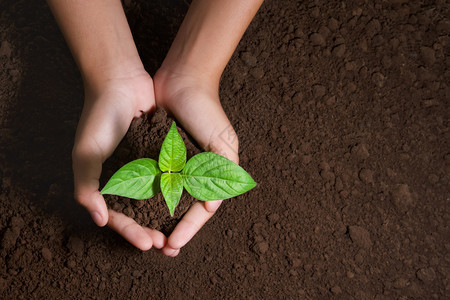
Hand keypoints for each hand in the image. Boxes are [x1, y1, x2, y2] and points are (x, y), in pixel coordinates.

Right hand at [72, 71, 165, 250]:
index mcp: (105, 182)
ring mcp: (144, 167)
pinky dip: (177, 192)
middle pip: (139, 213)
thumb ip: (87, 187)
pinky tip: (189, 204)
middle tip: (165, 246)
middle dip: (151, 230)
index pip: (117, 216)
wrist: (121, 83)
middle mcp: (126, 178)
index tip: (147, 244)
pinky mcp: (161, 154)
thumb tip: (99, 220)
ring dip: (166, 217)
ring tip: (178, 232)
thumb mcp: (86, 154)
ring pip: (157, 199)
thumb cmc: (98, 118)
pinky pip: (170, 178)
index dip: (131, 232)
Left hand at [154, 68, 238, 256]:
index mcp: (210, 173)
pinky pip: (150, 181)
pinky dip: (144, 198)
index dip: (188, 229)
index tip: (174, 244)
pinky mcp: (155, 156)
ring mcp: (173, 166)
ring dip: (156, 220)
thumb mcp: (223, 141)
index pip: (200, 210)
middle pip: (182, 210)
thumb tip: (212, 207)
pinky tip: (134, 212)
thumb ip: (223, 172)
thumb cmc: (207, 110)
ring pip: (164, 201)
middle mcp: (191, 173)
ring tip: (146, 238)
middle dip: (172, 231)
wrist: (182, 80)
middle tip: (160, 250)